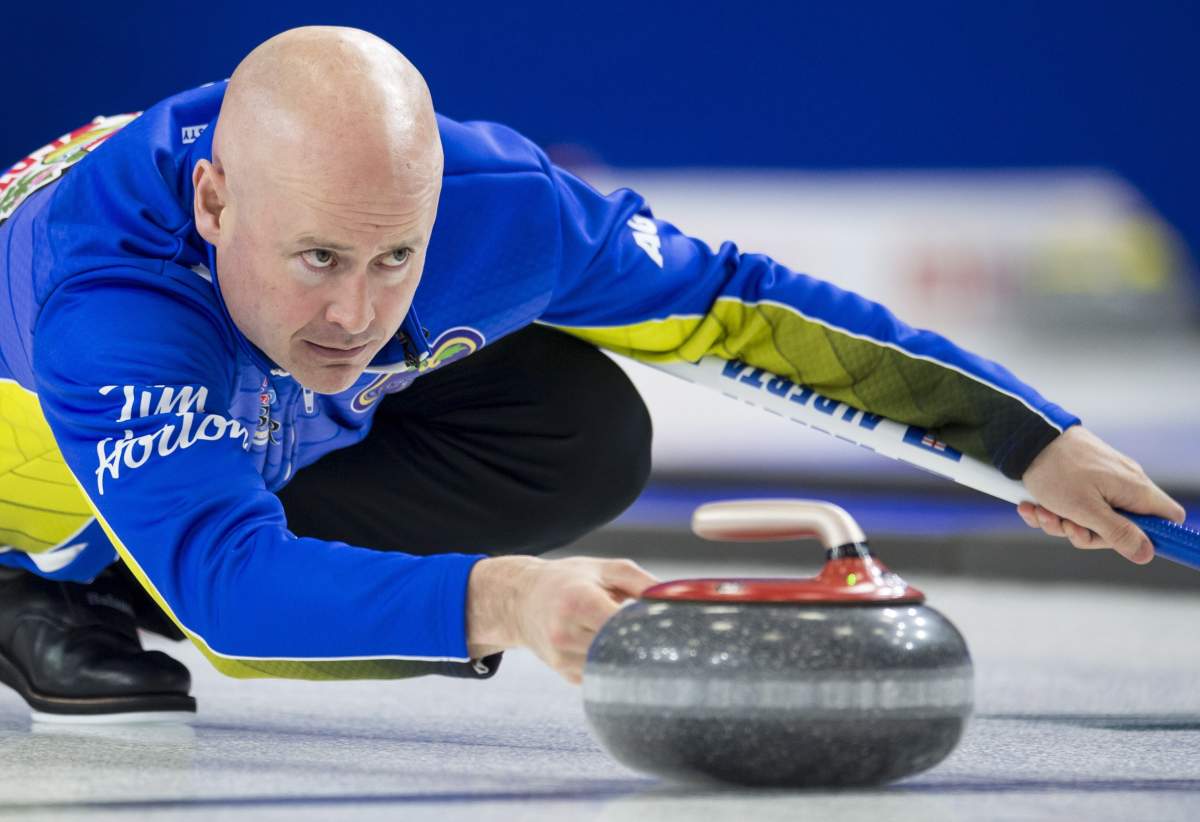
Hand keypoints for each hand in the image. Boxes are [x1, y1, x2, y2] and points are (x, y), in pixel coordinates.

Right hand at [466, 555, 658, 683]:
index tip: (670, 628)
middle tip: (670, 643)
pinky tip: (622, 653)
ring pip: (613, 668)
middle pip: (620, 649)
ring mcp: (564, 658)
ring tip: (644, 645)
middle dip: (645, 646)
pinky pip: (603, 677)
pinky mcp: (566, 675)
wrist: (520, 600)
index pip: (620, 624)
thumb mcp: (604, 569)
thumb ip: (641, 582)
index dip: (647, 628)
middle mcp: (566, 633)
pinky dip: (617, 667)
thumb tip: (676, 600)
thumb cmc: (568, 580)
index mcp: (578, 602)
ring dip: (632, 659)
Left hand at [1020, 426, 1185, 563]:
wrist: (1025, 438)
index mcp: (1135, 490)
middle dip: (1087, 534)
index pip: (1169, 517)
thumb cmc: (1057, 472)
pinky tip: (1031, 506)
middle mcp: (1125, 484)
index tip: (1123, 543)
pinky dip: (1051, 509)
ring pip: (1091, 518)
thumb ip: (1117, 533)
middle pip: (1120, 527)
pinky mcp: (1082, 477)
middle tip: (1066, 526)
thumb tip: (1146, 553)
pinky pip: (1074, 505)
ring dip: (1061, 522)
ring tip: (1041, 511)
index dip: (1154, 536)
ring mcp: (1104, 480)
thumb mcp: (1086, 510)